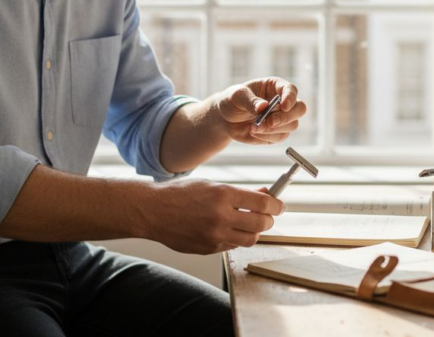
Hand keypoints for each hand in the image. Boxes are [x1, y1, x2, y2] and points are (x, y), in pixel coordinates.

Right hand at [145, 179, 283, 253]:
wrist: (153, 211)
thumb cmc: (180, 194)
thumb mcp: (211, 185)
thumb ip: (239, 192)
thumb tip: (265, 194)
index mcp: (223, 195)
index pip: (263, 203)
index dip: (276, 205)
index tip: (279, 205)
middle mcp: (221, 217)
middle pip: (262, 224)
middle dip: (268, 219)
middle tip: (267, 215)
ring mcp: (214, 236)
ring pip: (250, 239)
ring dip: (254, 231)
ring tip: (248, 223)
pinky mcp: (208, 249)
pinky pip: (232, 246)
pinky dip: (235, 238)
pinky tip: (227, 229)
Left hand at [215, 77, 307, 144]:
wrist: (225, 118)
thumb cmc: (232, 101)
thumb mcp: (237, 96)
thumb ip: (250, 100)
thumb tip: (263, 106)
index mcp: (275, 87)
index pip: (291, 90)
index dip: (290, 97)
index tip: (283, 105)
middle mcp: (283, 102)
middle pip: (299, 109)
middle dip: (286, 117)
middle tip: (270, 121)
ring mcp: (282, 118)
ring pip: (292, 125)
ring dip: (273, 129)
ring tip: (254, 128)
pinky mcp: (277, 133)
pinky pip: (280, 137)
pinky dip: (267, 137)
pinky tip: (254, 132)